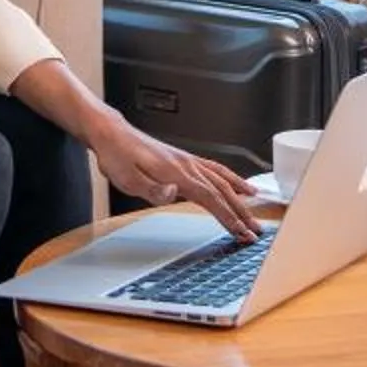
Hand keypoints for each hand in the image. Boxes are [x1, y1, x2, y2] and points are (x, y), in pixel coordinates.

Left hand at [91, 122, 260, 238]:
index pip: (210, 198)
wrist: (111, 134)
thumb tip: (173, 193)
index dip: (228, 217)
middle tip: (255, 231)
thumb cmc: (117, 156)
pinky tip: (238, 184)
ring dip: (240, 196)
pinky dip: (231, 177)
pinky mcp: (184, 159)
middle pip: (222, 190)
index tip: (241, 232)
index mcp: (176, 173)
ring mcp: (187, 160)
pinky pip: (215, 168)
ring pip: (222, 178)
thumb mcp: (127, 179)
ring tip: (255, 209)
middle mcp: (186, 165)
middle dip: (241, 212)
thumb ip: (152, 189)